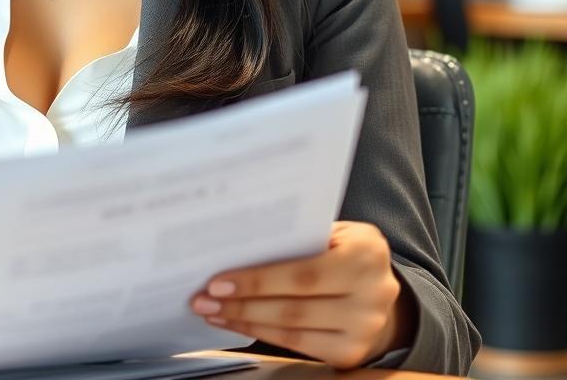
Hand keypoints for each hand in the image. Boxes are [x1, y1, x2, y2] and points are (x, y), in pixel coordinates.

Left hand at [189, 221, 415, 369]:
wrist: (381, 288)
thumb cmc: (343, 250)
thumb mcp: (333, 232)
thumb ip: (296, 237)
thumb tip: (237, 246)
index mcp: (366, 252)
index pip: (302, 272)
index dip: (258, 280)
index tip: (218, 281)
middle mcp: (373, 294)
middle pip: (294, 305)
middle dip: (242, 304)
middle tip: (204, 299)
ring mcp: (365, 329)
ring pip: (292, 330)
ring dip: (245, 321)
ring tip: (212, 312)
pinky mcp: (352, 353)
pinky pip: (298, 345)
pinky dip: (262, 334)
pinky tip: (236, 324)